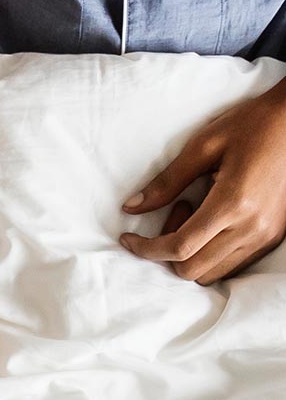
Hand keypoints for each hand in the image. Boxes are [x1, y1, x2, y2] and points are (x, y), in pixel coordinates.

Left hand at [120, 80, 285, 284]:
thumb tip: (132, 207)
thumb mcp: (202, 147)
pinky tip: (210, 223)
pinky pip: (230, 265)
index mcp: (234, 203)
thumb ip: (166, 183)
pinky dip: (209, 255)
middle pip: (192, 269)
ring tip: (193, 214)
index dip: (146, 249)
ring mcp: (265, 235)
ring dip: (189, 254)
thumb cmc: (249, 125)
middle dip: (168, 251)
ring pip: (211, 274)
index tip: (128, 239)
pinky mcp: (272, 237)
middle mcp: (252, 227)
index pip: (180, 247)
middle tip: (174, 210)